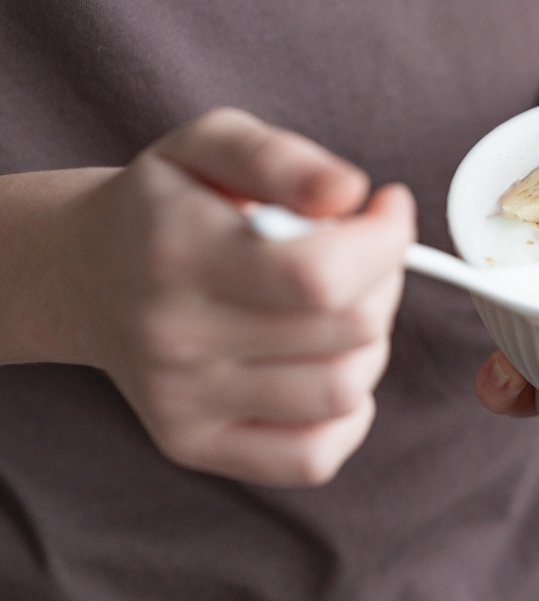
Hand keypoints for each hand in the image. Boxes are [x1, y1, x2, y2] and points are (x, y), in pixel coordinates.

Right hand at [61, 108, 414, 485]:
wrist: (86, 273)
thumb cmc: (167, 204)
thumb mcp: (212, 143)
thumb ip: (282, 158)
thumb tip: (351, 192)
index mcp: (179, 250)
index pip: (319, 274)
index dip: (384, 240)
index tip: (388, 208)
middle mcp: (175, 336)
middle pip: (348, 330)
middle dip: (383, 280)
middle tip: (362, 253)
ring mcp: (182, 402)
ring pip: (343, 391)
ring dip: (371, 341)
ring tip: (342, 304)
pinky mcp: (192, 444)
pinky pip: (312, 457)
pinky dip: (348, 412)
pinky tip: (328, 362)